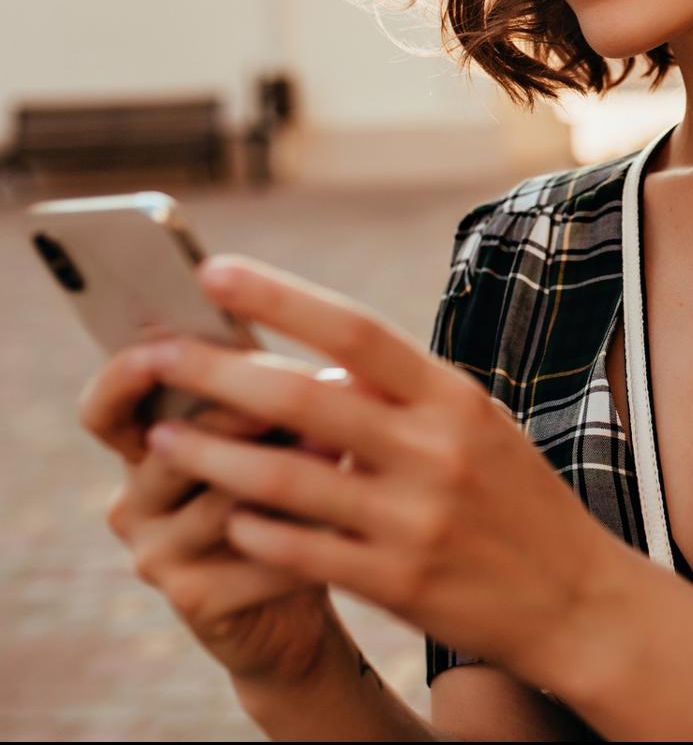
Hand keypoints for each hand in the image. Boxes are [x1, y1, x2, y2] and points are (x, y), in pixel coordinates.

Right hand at [78, 343, 347, 687]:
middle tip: (305, 384)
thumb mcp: (274, 431)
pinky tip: (346, 517)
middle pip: (173, 447)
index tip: (161, 347)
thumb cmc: (292, 486)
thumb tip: (312, 333)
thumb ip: (266, 387)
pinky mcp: (195, 600)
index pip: (105, 409)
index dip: (123, 377)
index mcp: (146, 447)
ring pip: (221, 498)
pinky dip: (306, 531)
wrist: (306, 586)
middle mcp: (135, 501)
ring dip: (287, 470)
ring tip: (341, 443)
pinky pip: (255, 552)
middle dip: (241, 414)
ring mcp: (157, 555)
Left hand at [134, 254, 623, 690]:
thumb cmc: (516, 497)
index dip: (281, 298)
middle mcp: (434, 450)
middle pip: (305, 397)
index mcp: (453, 398)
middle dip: (217, 371)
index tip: (215, 271)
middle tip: (154, 353)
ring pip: (288, 480)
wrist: (574, 596)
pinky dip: (256, 531)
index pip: (356, 331)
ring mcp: (414, 519)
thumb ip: (407, 394)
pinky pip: (303, 551)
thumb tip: (325, 361)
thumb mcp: (479, 425)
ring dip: (215, 456)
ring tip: (162, 441)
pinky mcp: (398, 582)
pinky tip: (228, 519)